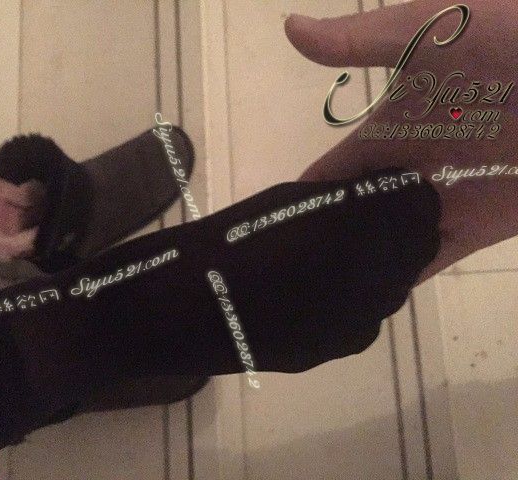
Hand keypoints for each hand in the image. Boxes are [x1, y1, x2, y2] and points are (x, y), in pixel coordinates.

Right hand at [285, 0, 517, 280]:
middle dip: (321, 240)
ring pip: (383, 243)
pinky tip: (361, 302)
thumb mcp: (429, 27)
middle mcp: (406, 173)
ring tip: (307, 295)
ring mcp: (440, 204)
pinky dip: (398, 281)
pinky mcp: (476, 229)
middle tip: (279, 274)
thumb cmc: (510, 36)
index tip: (264, 228)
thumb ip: (360, 41)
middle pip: (352, 215)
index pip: (329, 175)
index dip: (298, 198)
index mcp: (388, 132)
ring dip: (353, 264)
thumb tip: (289, 28)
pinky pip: (428, 262)